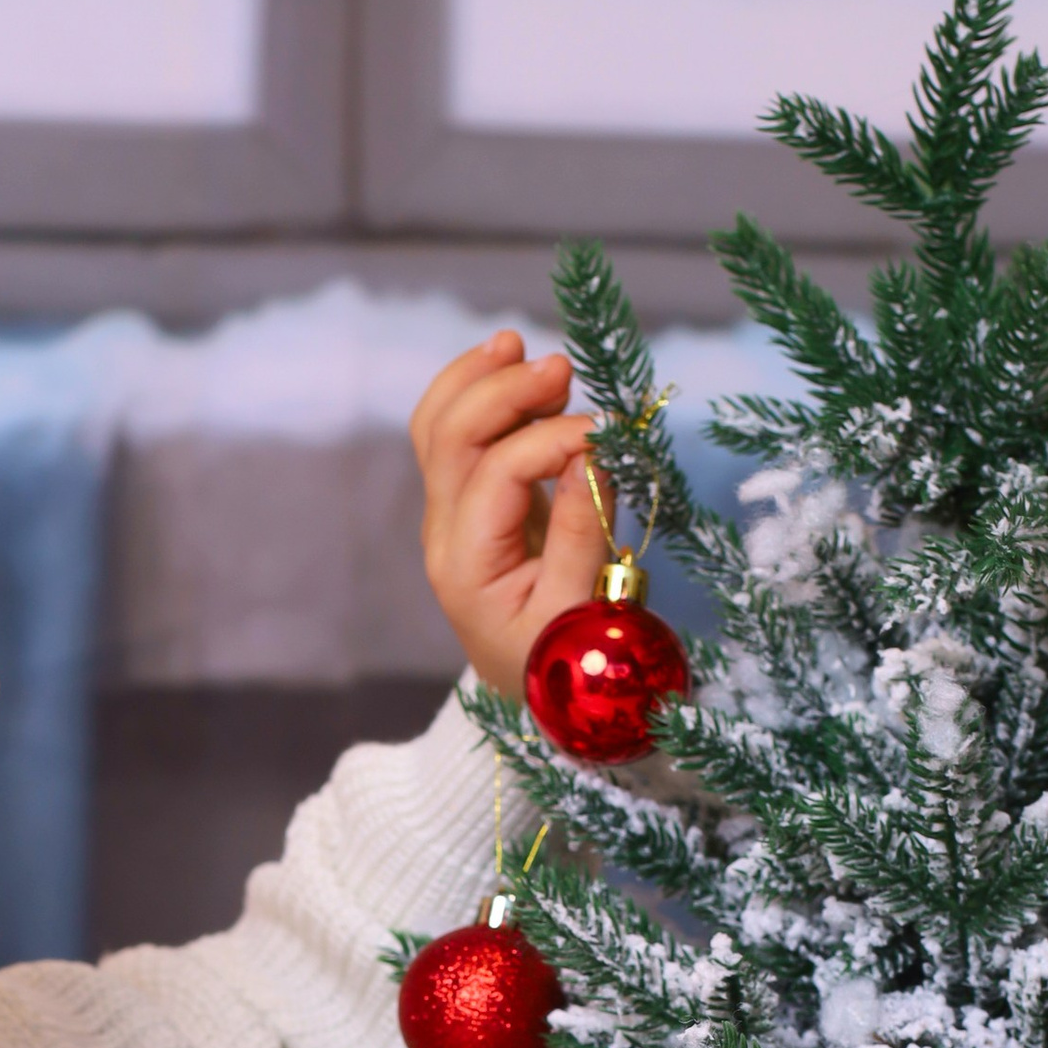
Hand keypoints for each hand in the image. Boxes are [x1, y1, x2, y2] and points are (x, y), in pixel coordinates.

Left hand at [414, 332, 616, 697]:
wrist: (540, 702)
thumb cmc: (568, 665)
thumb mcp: (581, 612)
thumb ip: (582, 531)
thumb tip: (592, 451)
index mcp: (467, 564)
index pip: (498, 473)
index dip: (552, 440)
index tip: (607, 435)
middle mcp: (447, 534)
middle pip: (449, 437)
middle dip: (500, 390)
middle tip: (561, 367)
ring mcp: (455, 518)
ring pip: (440, 428)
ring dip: (478, 380)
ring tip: (519, 346)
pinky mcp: (476, 507)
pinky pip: (461, 439)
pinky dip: (483, 397)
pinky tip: (514, 369)